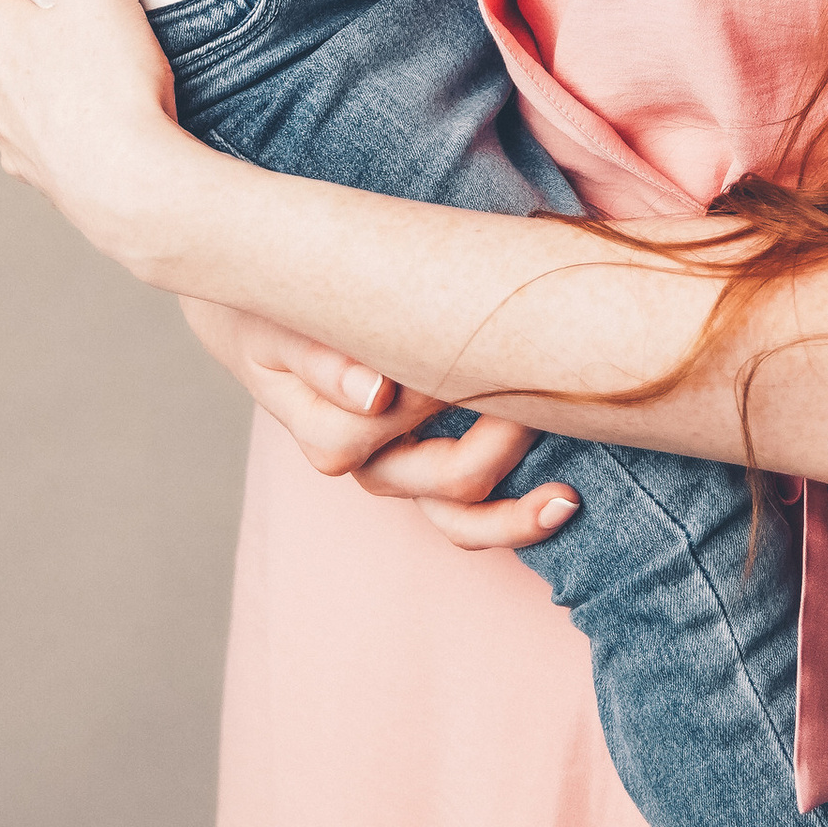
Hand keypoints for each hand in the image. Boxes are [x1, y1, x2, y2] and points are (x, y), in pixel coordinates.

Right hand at [176, 296, 580, 551]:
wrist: (262, 317)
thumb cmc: (274, 310)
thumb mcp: (280, 324)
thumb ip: (322, 358)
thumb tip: (375, 394)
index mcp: (325, 426)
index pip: (381, 431)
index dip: (430, 390)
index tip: (470, 340)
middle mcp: (367, 461)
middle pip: (440, 482)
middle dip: (498, 440)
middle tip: (539, 388)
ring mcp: (400, 471)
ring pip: (458, 517)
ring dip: (515, 513)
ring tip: (566, 499)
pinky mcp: (427, 467)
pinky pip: (470, 512)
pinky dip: (515, 514)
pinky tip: (562, 502)